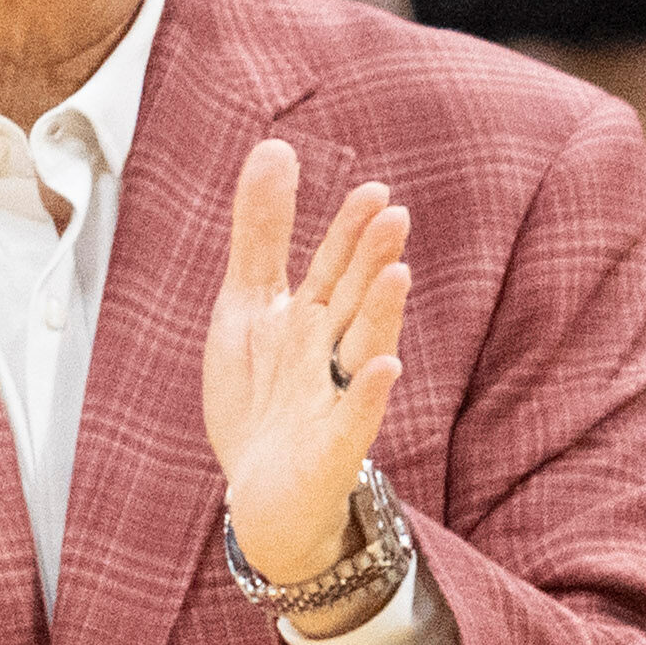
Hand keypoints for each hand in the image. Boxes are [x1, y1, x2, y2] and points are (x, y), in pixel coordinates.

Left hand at [202, 136, 410, 586]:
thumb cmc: (262, 399)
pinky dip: (368, 397)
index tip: (373, 190)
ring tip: (396, 276)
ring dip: (380, 316)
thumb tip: (277, 146)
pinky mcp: (332, 451)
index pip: (335, 266)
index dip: (350, 231)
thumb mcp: (249, 306)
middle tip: (393, 216)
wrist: (262, 498)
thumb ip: (263, 233)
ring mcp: (335, 401)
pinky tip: (384, 370)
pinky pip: (355, 422)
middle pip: (353, 300)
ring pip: (363, 351)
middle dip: (371, 261)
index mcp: (312, 318)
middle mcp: (331, 353)